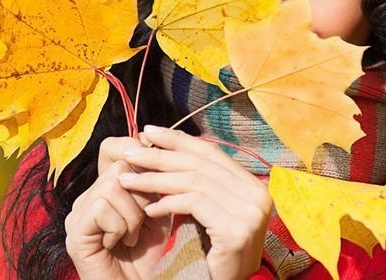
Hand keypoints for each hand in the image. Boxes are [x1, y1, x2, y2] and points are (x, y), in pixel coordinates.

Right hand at [64, 136, 170, 278]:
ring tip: (132, 236)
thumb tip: (153, 145)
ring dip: (133, 214)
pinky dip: (119, 227)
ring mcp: (78, 215)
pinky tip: (120, 244)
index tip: (155, 170)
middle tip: (145, 219)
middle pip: (119, 166)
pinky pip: (100, 208)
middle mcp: (87, 198)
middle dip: (142, 193)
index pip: (112, 148)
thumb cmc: (152, 255)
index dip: (135, 151)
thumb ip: (154, 180)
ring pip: (112, 186)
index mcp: (105, 189)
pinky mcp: (75, 233)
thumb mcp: (158, 210)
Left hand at [118, 125, 273, 279]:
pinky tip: (149, 209)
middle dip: (161, 155)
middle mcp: (257, 194)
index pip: (211, 152)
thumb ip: (200, 182)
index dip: (178, 139)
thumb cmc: (214, 252)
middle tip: (130, 153)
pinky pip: (194, 204)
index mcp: (253, 185)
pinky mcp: (235, 230)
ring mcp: (250, 212)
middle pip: (200, 164)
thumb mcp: (210, 211)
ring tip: (128, 180)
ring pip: (193, 181)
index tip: (149, 132)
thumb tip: (167, 146)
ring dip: (155, 179)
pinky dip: (168, 203)